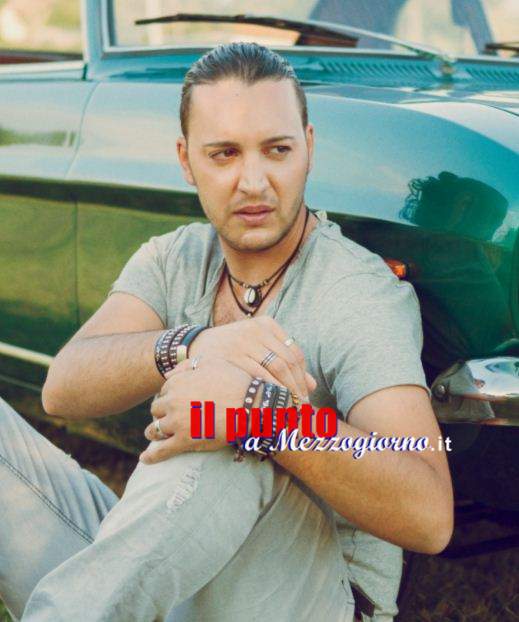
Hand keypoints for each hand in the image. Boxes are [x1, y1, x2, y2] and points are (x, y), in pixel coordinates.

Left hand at [140, 357, 252, 463]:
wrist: (250, 405)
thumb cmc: (235, 382)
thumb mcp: (211, 364)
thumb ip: (189, 365)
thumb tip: (171, 372)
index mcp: (177, 382)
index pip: (164, 391)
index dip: (169, 397)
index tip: (174, 403)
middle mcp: (172, 401)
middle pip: (156, 409)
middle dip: (161, 414)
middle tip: (169, 419)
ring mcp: (176, 422)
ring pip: (154, 430)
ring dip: (154, 433)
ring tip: (155, 436)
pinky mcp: (184, 441)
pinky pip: (161, 451)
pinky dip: (151, 456)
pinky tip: (145, 459)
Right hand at [190, 316, 315, 400]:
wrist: (195, 347)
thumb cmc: (231, 350)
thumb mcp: (257, 348)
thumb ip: (284, 362)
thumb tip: (313, 385)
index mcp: (266, 325)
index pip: (294, 353)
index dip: (302, 376)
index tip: (305, 395)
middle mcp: (257, 330)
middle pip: (288, 362)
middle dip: (297, 387)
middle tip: (301, 407)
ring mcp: (244, 343)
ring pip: (277, 369)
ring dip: (287, 391)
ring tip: (290, 409)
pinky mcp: (232, 357)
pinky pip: (258, 377)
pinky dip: (269, 392)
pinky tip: (272, 404)